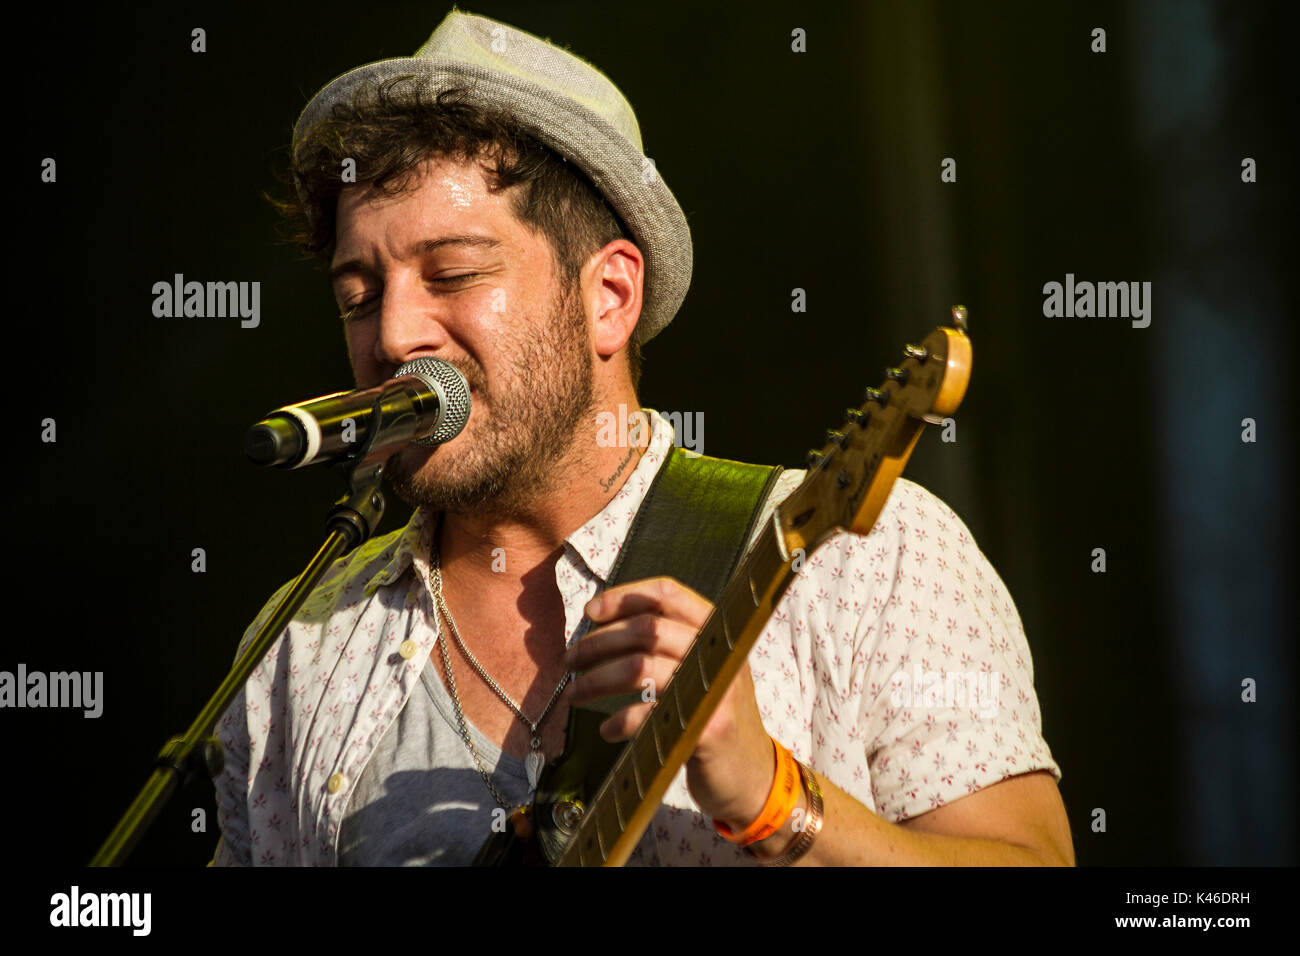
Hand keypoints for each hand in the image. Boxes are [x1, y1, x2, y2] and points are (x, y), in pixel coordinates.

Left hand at [561, 575, 777, 828]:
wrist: (750, 773)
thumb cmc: (710, 714)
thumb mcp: (701, 668)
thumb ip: (667, 644)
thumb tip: (600, 626)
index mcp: (717, 630)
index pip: (668, 593)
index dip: (625, 596)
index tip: (590, 610)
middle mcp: (720, 652)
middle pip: (647, 628)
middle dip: (598, 643)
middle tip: (569, 660)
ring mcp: (716, 690)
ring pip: (641, 667)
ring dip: (597, 679)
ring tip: (574, 693)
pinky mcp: (709, 729)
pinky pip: (650, 715)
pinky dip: (620, 721)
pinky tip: (607, 730)